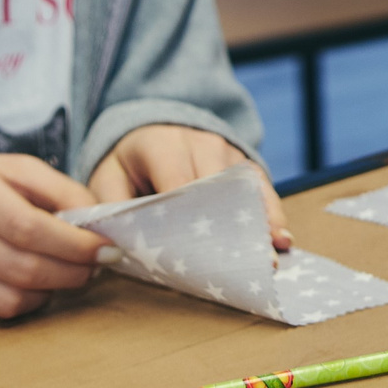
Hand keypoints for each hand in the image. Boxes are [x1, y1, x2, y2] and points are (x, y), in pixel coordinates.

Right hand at [0, 152, 109, 318]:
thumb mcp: (14, 171)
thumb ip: (60, 190)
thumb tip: (98, 222)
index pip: (28, 227)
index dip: (75, 244)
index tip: (107, 249)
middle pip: (22, 267)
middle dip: (71, 272)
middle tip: (94, 268)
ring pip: (9, 297)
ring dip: (52, 291)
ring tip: (68, 275)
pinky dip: (25, 302)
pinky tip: (35, 285)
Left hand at [88, 124, 289, 251]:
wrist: (153, 127)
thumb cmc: (129, 163)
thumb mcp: (106, 178)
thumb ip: (110, 209)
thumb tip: (113, 245)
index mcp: (161, 145)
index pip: (179, 185)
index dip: (191, 221)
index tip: (198, 253)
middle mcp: (200, 142)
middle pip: (219, 189)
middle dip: (232, 226)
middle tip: (246, 260)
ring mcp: (227, 150)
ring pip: (247, 187)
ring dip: (262, 219)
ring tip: (276, 249)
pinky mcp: (243, 160)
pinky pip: (260, 187)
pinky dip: (271, 213)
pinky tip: (280, 237)